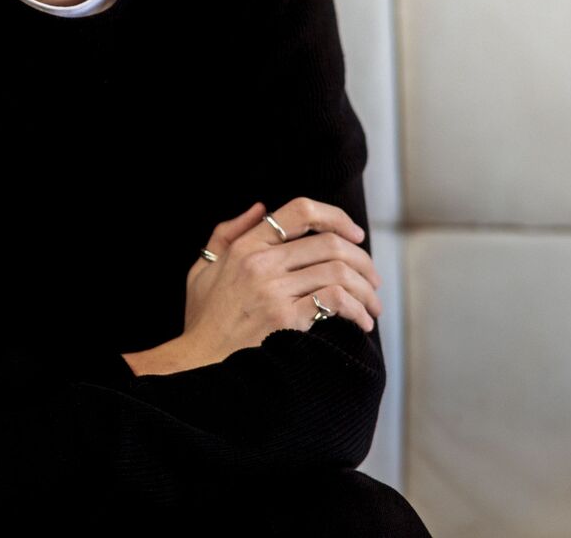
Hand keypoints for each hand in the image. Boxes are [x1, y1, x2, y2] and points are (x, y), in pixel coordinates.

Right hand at [177, 197, 382, 366]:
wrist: (198, 363)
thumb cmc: (203, 320)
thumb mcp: (202, 269)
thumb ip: (225, 234)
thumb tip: (260, 207)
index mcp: (245, 245)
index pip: (300, 211)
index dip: (336, 216)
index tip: (354, 233)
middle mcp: (261, 262)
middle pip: (330, 243)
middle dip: (363, 260)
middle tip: (373, 279)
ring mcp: (274, 290)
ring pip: (339, 272)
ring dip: (366, 289)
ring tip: (372, 305)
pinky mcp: (286, 318)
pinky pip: (335, 301)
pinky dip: (356, 310)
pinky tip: (360, 322)